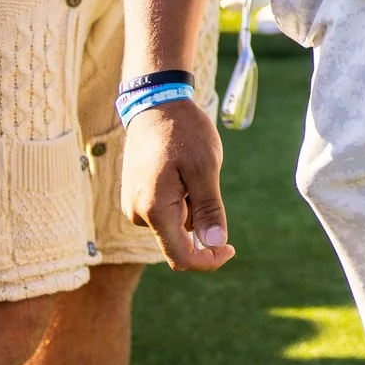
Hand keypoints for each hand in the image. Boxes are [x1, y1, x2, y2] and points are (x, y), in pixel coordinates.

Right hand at [124, 98, 234, 271]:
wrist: (156, 103)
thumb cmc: (183, 132)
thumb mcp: (205, 168)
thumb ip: (209, 210)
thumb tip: (214, 245)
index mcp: (154, 209)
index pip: (181, 256)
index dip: (208, 261)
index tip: (231, 249)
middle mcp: (137, 213)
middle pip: (178, 239)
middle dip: (200, 220)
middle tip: (205, 179)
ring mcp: (133, 204)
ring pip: (173, 223)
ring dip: (190, 206)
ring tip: (189, 169)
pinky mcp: (134, 195)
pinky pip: (163, 210)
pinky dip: (180, 197)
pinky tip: (180, 169)